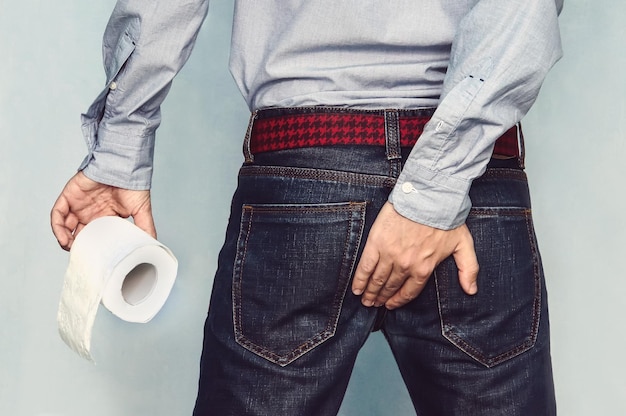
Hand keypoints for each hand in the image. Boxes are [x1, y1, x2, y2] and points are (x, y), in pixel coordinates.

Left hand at [50, 171, 155, 250]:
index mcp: (105, 216)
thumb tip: (151, 245)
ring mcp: (78, 204)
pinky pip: (57, 214)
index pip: (93, 234)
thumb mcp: (141, 211)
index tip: (92, 257)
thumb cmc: (134, 186)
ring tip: (69, 248)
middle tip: (79, 255)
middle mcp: (90, 211)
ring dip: (64, 239)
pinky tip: (63, 237)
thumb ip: (144, 228)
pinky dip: (57, 227)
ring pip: (64, 225)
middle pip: (77, 232)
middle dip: (76, 245)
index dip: (90, 246)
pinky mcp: (69, 196)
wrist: (124, 167)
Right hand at [352, 202, 478, 309]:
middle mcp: (405, 265)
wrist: (427, 197)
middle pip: (390, 287)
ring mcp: (389, 255)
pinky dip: (360, 279)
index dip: (398, 300)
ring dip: (370, 291)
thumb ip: (468, 269)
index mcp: (423, 268)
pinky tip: (356, 287)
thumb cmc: (446, 218)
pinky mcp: (376, 243)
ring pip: (377, 279)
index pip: (409, 292)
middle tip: (373, 303)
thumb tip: (471, 290)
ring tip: (365, 298)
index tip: (390, 304)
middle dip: (380, 297)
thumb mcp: (463, 244)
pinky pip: (366, 266)